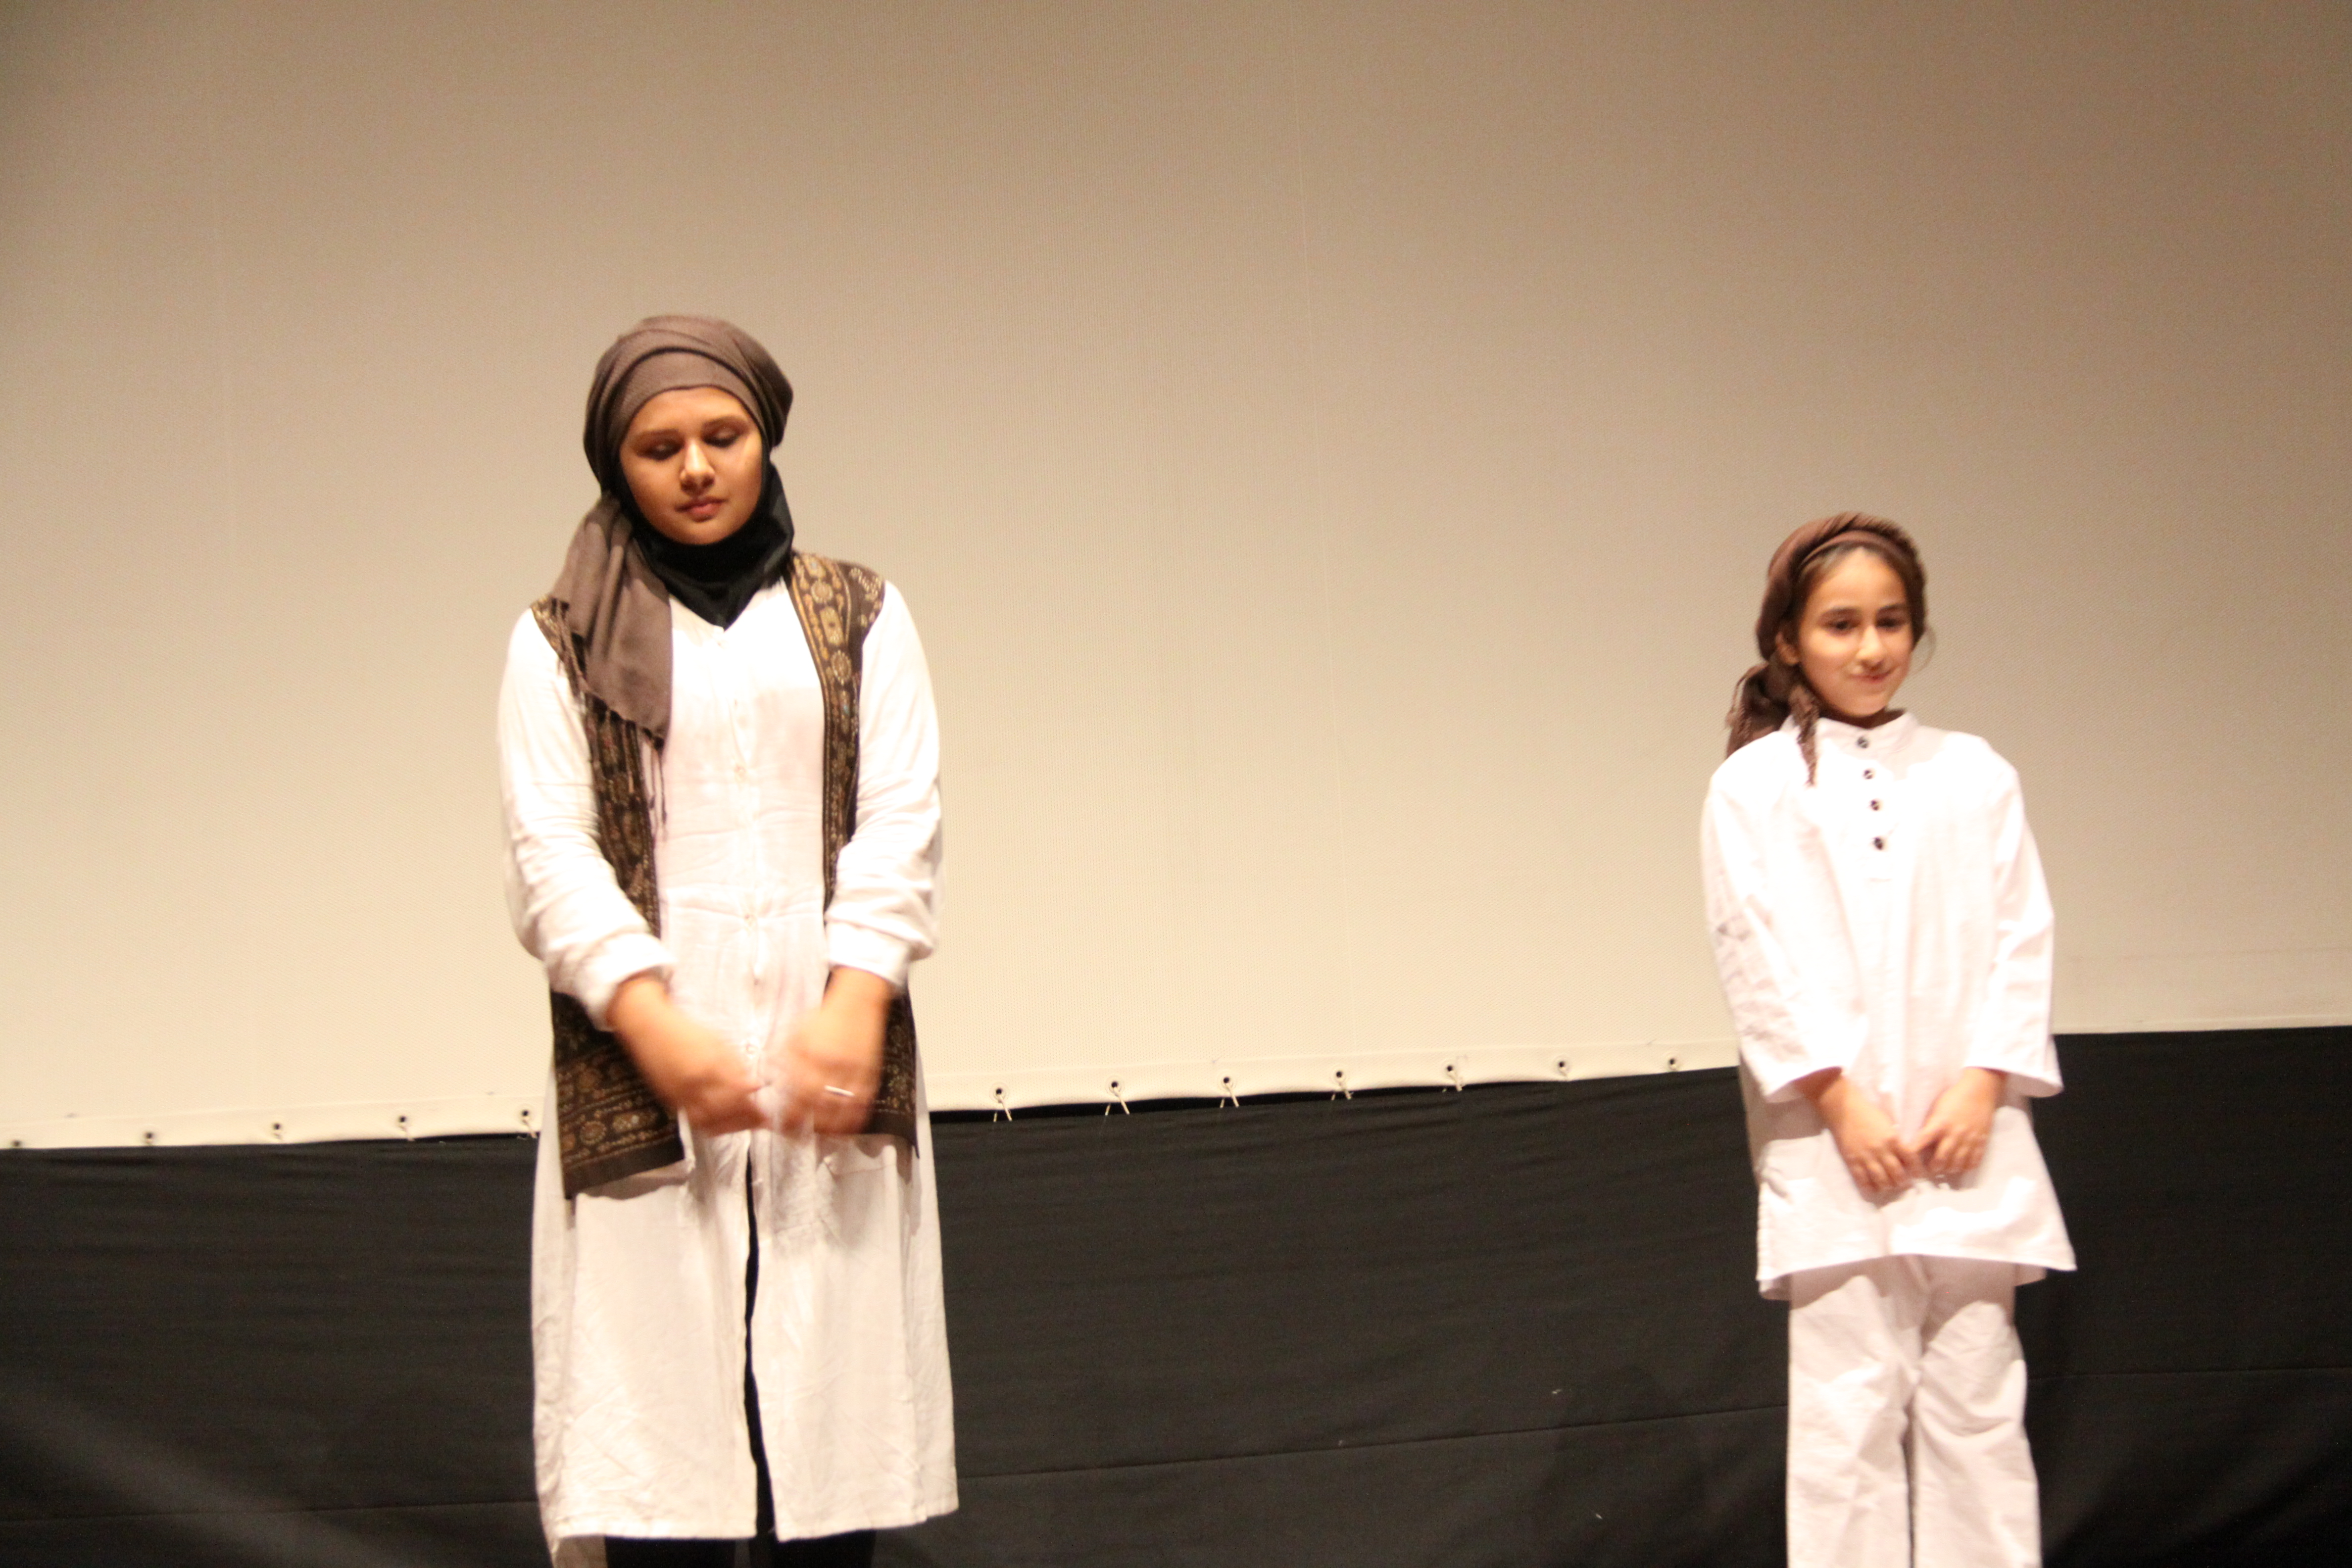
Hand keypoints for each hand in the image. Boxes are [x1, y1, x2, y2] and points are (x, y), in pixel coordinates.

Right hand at [605, 973, 765, 1134]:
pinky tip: (725, 1124)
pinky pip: (695, 1121)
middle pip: (726, 1111)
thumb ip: (736, 1064)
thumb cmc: (685, 1031)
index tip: (769, 1109)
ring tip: (748, 1125)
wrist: (649, 1029)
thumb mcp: (717, 1041)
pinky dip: (712, 1127)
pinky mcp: (671, 1101)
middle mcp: (695, 1084)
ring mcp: (681, 1095)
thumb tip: (756, 1084)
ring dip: (731, 1127)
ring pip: (710, 1122)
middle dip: (747, 1119)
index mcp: (709, 1065)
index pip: (738, 1094)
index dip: (755, 1104)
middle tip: (763, 1121)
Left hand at [774, 968, 893, 1135]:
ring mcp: (854, 1069)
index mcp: (812, 1053)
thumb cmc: (824, 1017)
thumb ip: (782, 1056)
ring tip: (820, 1137)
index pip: (798, 1091)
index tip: (782, 1126)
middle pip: (819, 1103)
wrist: (857, 1002)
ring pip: (843, 1106)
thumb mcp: (795, 1032)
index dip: (790, 1113)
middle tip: (797, 1137)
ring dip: (831, 1127)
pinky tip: (846, 1127)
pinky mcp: (870, 1072)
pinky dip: (855, 1117)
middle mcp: (833, 1063)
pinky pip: (864, 1101)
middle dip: (807, 1125)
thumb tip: (769, 1080)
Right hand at [1796, 1069, 1919, 1194]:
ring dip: (1888, 1186)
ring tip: (1889, 1186)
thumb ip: (1896, 1140)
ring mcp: (1866, 1157)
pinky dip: (1868, 1188)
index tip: (1918, 1176)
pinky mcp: (1852, 1161)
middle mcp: (1882, 1150)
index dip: (1916, 1170)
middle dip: (1903, 1182)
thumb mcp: (1888, 1124)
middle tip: (1904, 1184)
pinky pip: (1862, 1180)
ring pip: (1881, 1180)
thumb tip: (1904, 1156)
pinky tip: (1872, 1191)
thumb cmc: (1868, 1113)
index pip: (1911, 1159)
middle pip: (1897, 1173)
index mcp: (1893, 1139)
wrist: (1844, 1109)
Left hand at [1906, 1068, 2004, 1180]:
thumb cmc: (1953, 1097)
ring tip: (1944, 1169)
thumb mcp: (1936, 1108)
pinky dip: (1966, 1167)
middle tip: (1929, 1170)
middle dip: (1933, 1167)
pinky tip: (1961, 1166)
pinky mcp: (1982, 1141)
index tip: (1907, 1160)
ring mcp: (1969, 1139)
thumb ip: (1930, 1124)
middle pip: (1942, 1158)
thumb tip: (1916, 1137)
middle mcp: (1954, 1133)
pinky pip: (1974, 1160)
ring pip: (1958, 1163)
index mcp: (1940, 1123)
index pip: (1923, 1140)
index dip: (1913, 1152)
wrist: (1979, 1091)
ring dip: (1949, 1169)